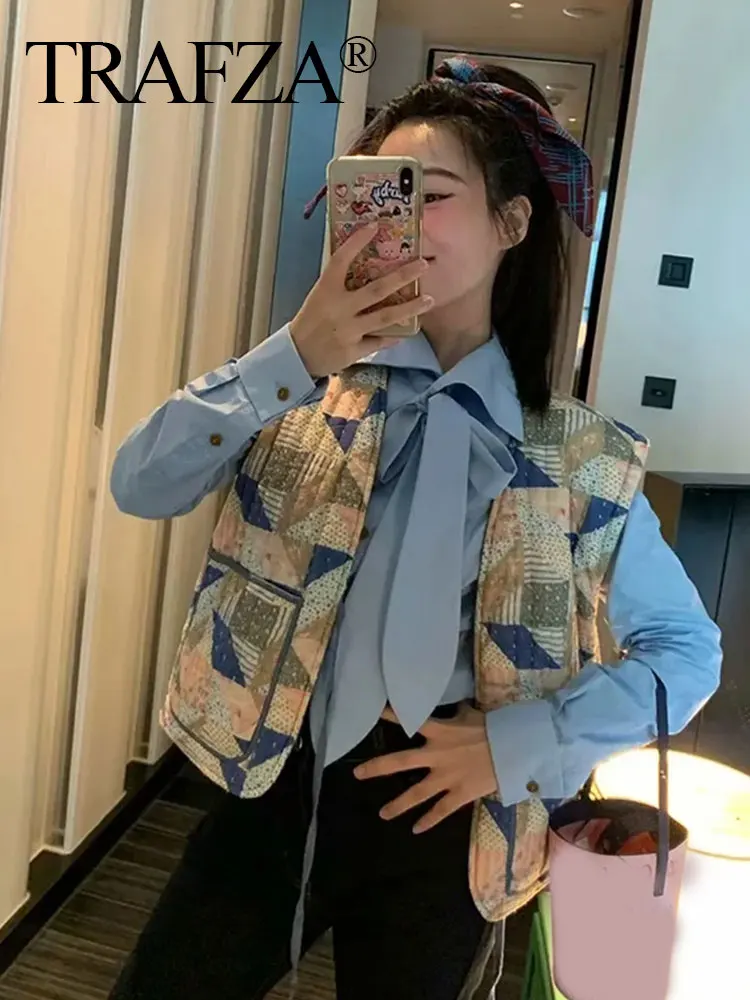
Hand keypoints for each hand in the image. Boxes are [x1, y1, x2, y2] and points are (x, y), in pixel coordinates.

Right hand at [289, 222, 433, 377]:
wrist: (297, 356)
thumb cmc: (311, 322)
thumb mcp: (319, 297)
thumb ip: (339, 284)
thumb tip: (366, 265)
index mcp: (326, 290)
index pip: (340, 260)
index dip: (356, 242)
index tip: (374, 225)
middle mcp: (339, 308)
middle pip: (376, 290)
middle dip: (402, 276)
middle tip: (423, 265)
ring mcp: (348, 330)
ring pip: (384, 317)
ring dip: (409, 308)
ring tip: (429, 300)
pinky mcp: (353, 350)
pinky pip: (379, 341)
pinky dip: (394, 336)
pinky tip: (410, 329)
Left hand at [354, 704, 498, 833]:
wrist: (514, 748)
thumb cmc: (493, 727)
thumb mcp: (471, 715)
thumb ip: (458, 714)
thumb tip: (457, 707)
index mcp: (438, 731)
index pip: (410, 720)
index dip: (390, 715)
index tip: (372, 712)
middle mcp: (436, 755)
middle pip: (400, 762)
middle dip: (377, 768)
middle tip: (357, 774)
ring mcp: (446, 777)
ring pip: (416, 794)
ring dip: (398, 805)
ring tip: (382, 814)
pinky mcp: (459, 794)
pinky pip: (441, 810)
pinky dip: (429, 821)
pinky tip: (416, 830)